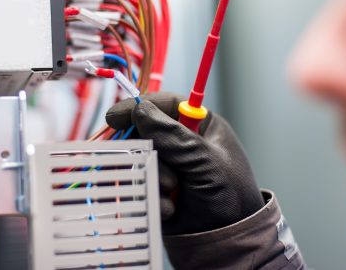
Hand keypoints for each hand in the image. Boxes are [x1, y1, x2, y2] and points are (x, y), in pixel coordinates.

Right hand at [106, 92, 263, 234]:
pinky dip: (151, 194)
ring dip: (153, 175)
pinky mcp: (156, 185)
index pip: (166, 104)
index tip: (116, 116)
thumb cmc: (229, 195)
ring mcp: (168, 164)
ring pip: (140, 157)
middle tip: (154, 164)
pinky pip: (139, 181)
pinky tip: (169, 208)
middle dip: (149, 150)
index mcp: (200, 125)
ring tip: (173, 190)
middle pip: (146, 130)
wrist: (226, 240)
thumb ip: (173, 136)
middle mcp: (182, 141)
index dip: (140, 106)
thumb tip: (140, 110)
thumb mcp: (204, 161)